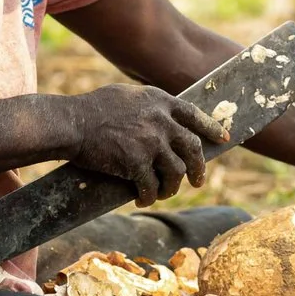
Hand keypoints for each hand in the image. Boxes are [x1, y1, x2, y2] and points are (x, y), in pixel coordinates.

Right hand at [67, 84, 228, 205]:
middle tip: (197, 180)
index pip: (195, 115)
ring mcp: (151, 142)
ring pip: (176, 172)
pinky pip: (152, 187)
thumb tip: (163, 116)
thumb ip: (149, 105)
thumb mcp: (128, 95)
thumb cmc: (93, 109)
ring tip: (164, 193)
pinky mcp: (137, 162)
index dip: (211, 128)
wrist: (71, 123)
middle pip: (193, 148)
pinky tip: (142, 200)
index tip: (223, 139)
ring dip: (172, 187)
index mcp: (160, 101)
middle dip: (198, 168)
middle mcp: (161, 121)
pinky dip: (149, 197)